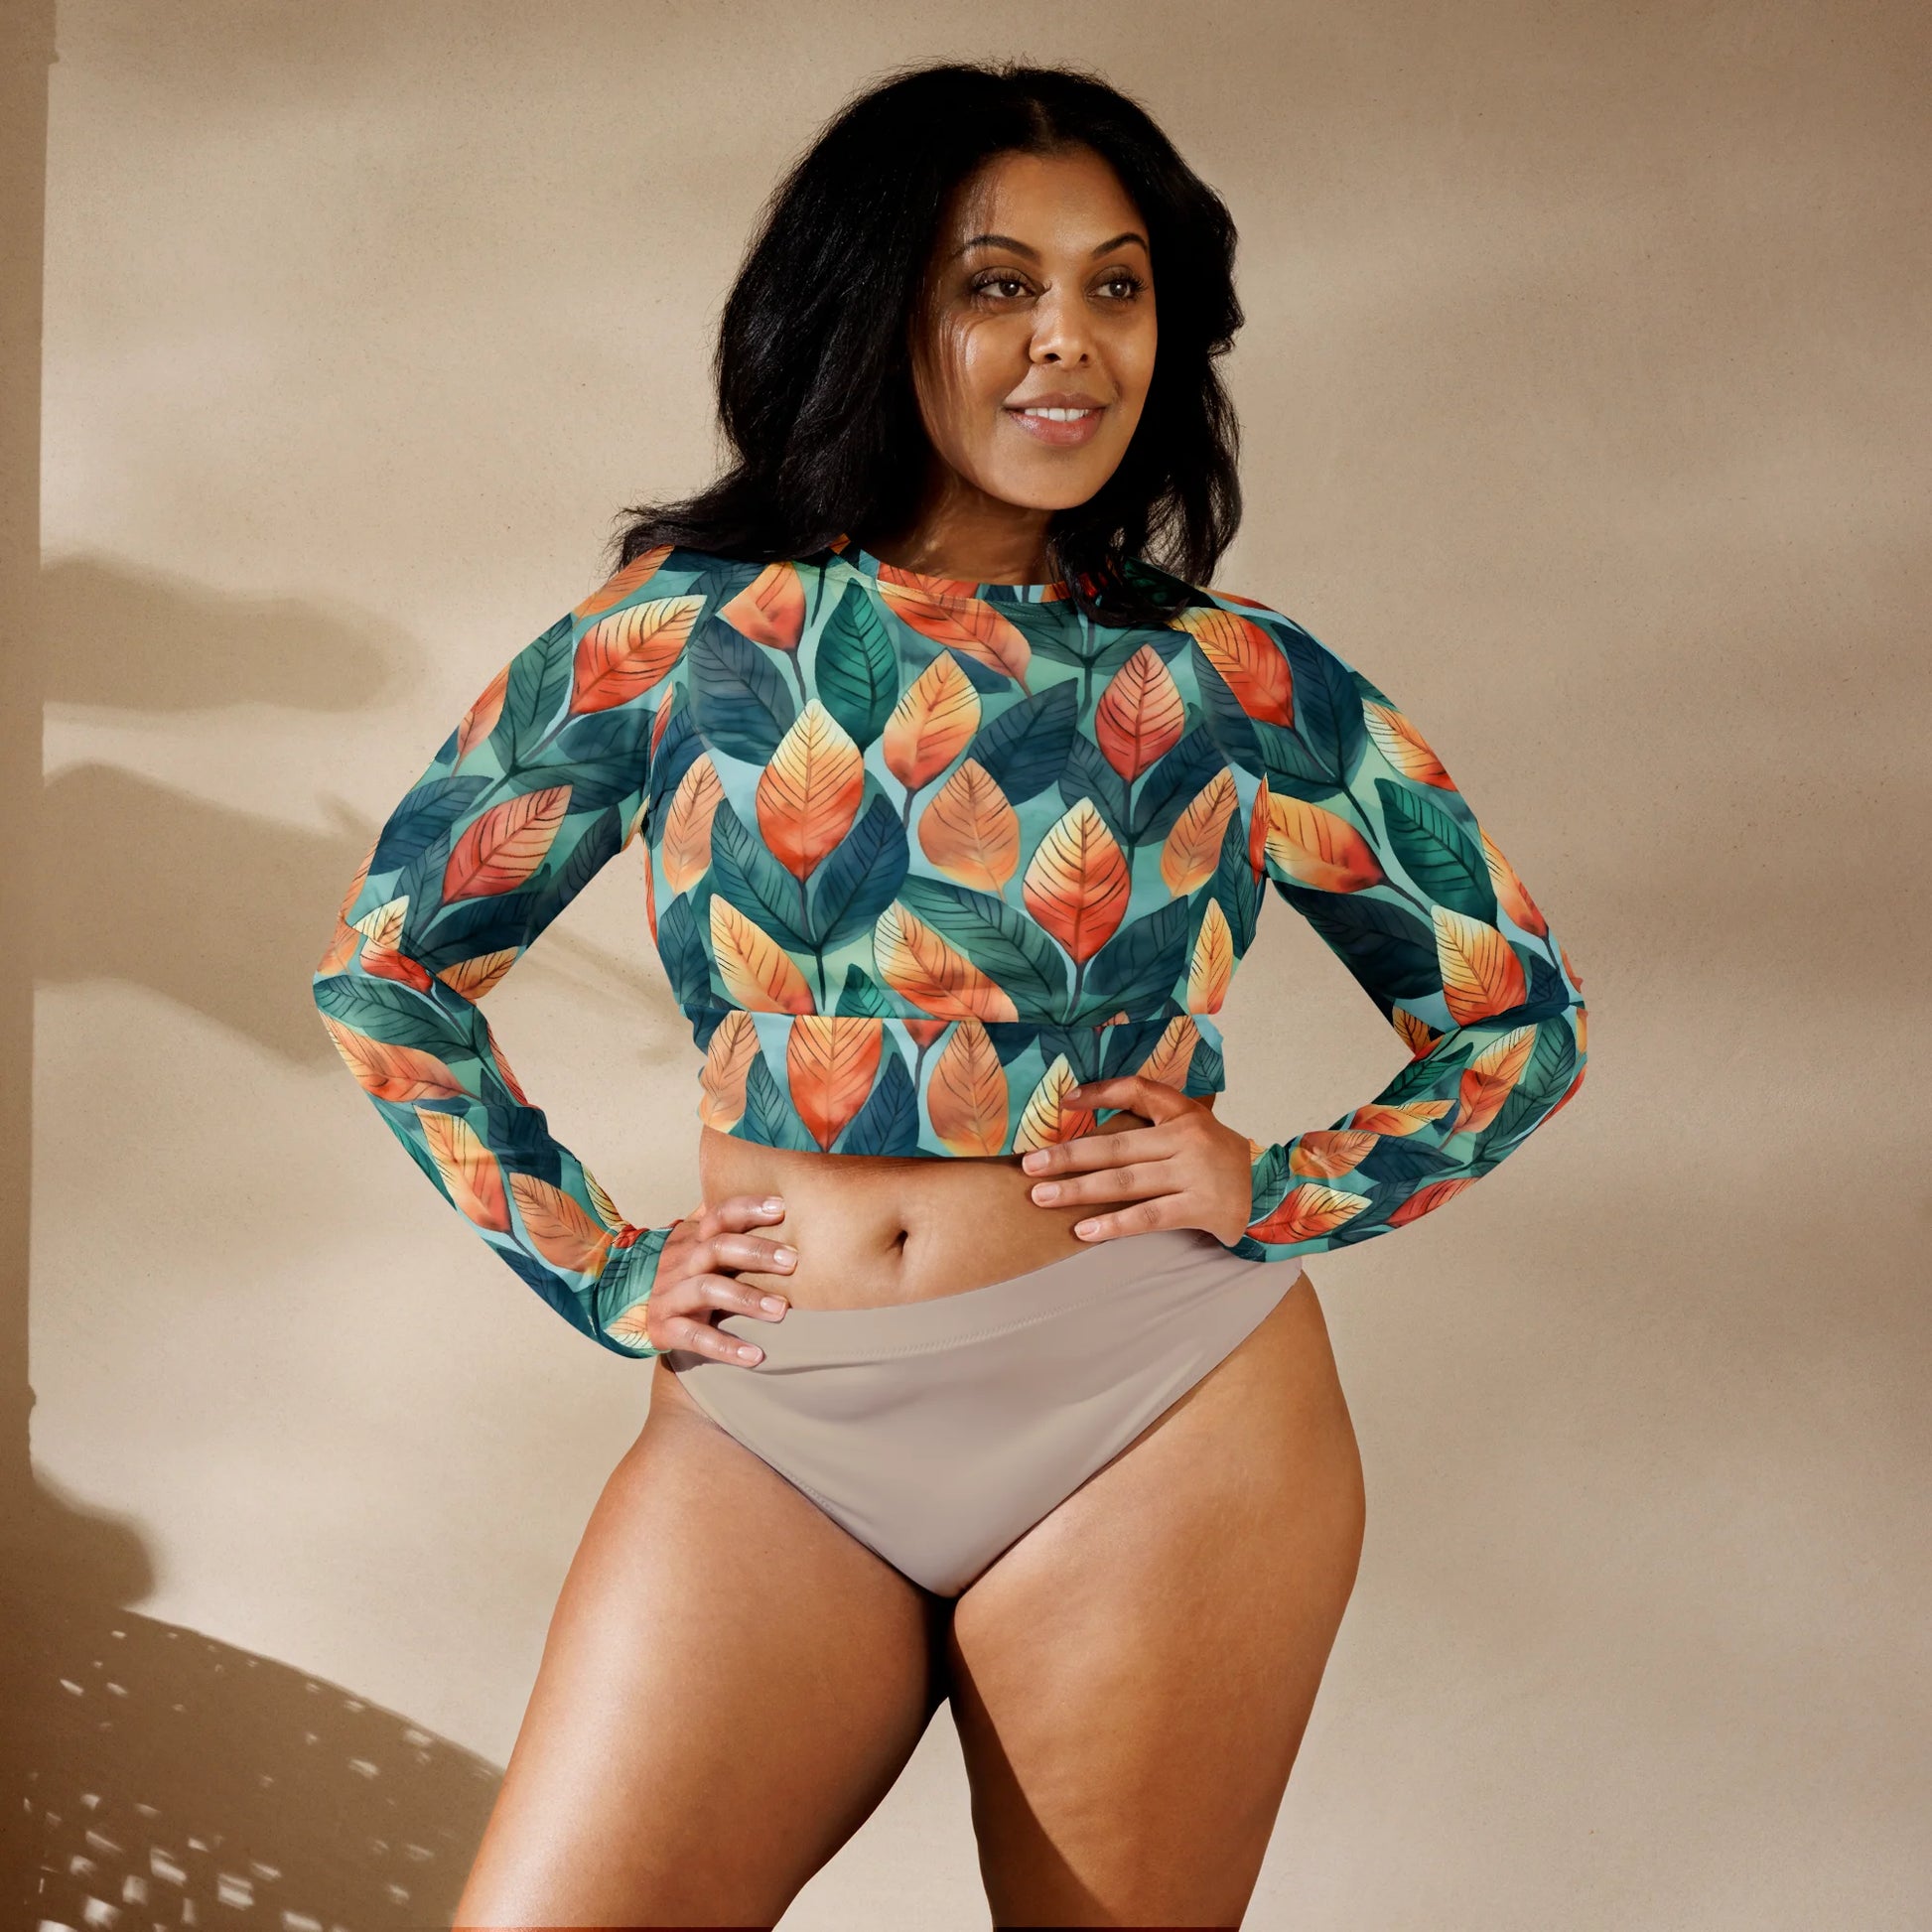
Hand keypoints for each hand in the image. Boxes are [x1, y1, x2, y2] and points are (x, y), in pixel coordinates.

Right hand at [645, 1194, 795, 1364]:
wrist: (639, 1316)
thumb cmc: (685, 1276)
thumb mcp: (697, 1247)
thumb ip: (727, 1228)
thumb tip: (780, 1202)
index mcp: (692, 1238)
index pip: (719, 1214)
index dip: (748, 1208)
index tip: (782, 1209)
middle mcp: (679, 1262)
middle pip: (717, 1248)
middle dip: (757, 1252)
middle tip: (793, 1261)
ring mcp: (668, 1295)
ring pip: (707, 1290)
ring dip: (746, 1298)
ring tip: (782, 1311)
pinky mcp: (664, 1329)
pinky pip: (695, 1337)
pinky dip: (726, 1346)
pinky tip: (756, 1356)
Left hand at [1020, 1077, 1254, 1246]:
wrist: (1271, 1194)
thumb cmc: (1217, 1159)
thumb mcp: (1193, 1126)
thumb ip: (1152, 1118)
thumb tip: (1086, 1110)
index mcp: (1184, 1113)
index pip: (1137, 1091)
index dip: (1099, 1093)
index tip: (1063, 1101)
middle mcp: (1188, 1139)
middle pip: (1117, 1146)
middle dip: (1068, 1156)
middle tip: (1029, 1165)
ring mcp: (1194, 1174)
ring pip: (1126, 1182)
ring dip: (1079, 1191)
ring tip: (1041, 1196)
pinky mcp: (1200, 1208)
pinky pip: (1149, 1217)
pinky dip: (1114, 1224)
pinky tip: (1083, 1231)